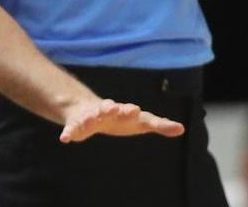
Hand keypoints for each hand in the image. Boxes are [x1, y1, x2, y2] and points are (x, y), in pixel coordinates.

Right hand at [58, 98, 183, 142]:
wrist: (88, 110)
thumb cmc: (120, 118)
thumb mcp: (140, 122)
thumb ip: (159, 125)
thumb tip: (183, 128)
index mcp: (123, 111)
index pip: (129, 110)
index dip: (131, 111)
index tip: (135, 110)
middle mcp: (106, 110)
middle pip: (109, 108)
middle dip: (111, 108)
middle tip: (114, 107)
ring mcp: (91, 116)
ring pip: (90, 116)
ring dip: (90, 117)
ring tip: (89, 120)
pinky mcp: (77, 125)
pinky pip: (72, 129)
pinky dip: (68, 132)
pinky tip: (65, 139)